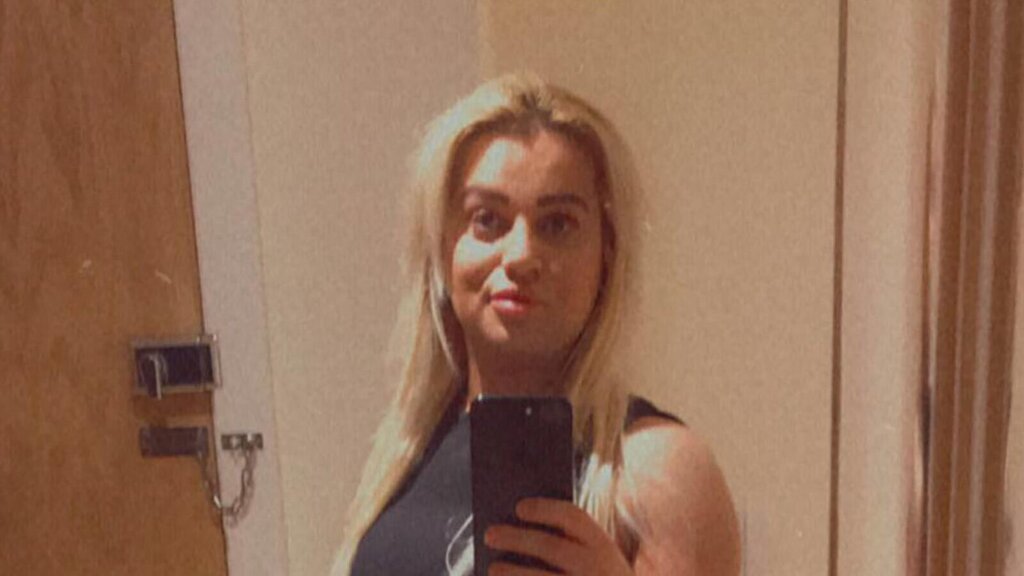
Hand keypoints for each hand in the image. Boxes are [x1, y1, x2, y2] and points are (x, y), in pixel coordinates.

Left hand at [483, 498, 634, 575]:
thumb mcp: (596, 562)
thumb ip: (569, 544)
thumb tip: (517, 527)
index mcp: (603, 546)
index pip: (573, 517)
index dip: (545, 509)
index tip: (518, 507)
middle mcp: (598, 568)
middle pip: (551, 546)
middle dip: (517, 539)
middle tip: (490, 534)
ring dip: (514, 573)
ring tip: (492, 569)